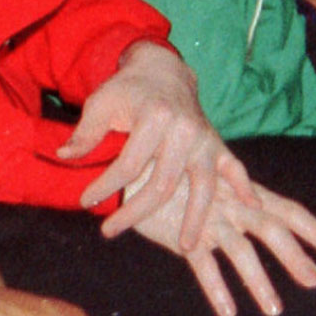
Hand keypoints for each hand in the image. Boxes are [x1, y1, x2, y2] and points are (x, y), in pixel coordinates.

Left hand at [58, 41, 255, 248]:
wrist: (162, 69)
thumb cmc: (127, 89)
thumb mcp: (101, 103)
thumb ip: (85, 133)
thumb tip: (63, 157)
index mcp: (154, 116)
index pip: (129, 164)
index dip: (105, 186)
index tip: (86, 202)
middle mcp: (183, 128)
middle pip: (162, 183)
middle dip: (135, 212)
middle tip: (111, 231)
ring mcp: (203, 137)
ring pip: (202, 185)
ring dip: (194, 216)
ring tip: (184, 246)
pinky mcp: (216, 142)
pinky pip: (234, 167)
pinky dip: (244, 187)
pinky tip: (252, 208)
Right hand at [134, 172, 315, 315]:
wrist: (135, 166)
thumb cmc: (179, 176)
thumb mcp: (216, 186)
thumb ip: (241, 201)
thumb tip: (269, 218)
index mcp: (244, 191)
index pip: (288, 209)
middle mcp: (231, 203)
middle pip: (270, 227)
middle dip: (295, 255)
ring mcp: (206, 218)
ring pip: (239, 250)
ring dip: (258, 281)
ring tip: (274, 310)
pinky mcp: (181, 234)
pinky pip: (202, 264)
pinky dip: (216, 288)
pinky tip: (228, 311)